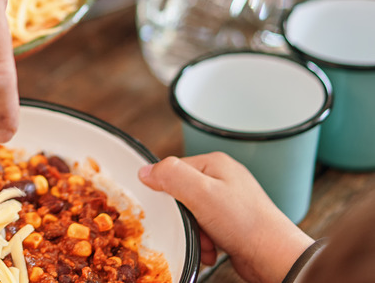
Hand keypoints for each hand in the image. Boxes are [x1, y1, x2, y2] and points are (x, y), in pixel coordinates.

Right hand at [138, 152, 313, 282]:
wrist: (274, 257)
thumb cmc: (246, 223)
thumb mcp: (201, 192)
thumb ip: (171, 176)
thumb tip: (146, 170)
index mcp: (215, 164)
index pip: (173, 170)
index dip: (168, 192)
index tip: (171, 207)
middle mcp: (223, 179)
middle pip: (181, 195)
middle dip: (183, 218)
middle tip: (193, 226)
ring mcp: (228, 202)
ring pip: (192, 216)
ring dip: (194, 233)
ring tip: (207, 240)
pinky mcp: (231, 224)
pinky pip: (204, 230)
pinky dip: (204, 242)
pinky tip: (213, 248)